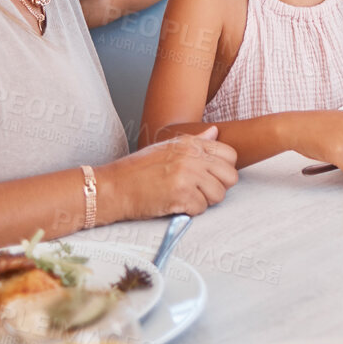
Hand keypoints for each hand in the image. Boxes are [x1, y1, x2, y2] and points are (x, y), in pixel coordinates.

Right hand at [100, 126, 238, 221]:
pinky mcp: (181, 195)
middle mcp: (192, 157)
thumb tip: (215, 132)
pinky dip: (190, 211)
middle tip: (199, 191)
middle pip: (230, 176)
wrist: (113, 187)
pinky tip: (175, 205)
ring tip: (185, 197)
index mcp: (191, 143)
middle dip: (218, 187)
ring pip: (219, 195)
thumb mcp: (167, 148)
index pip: (230, 155)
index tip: (210, 176)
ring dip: (204, 201)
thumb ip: (196, 141)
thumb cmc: (137, 170)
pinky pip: (202, 209)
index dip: (223, 169)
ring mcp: (188, 175)